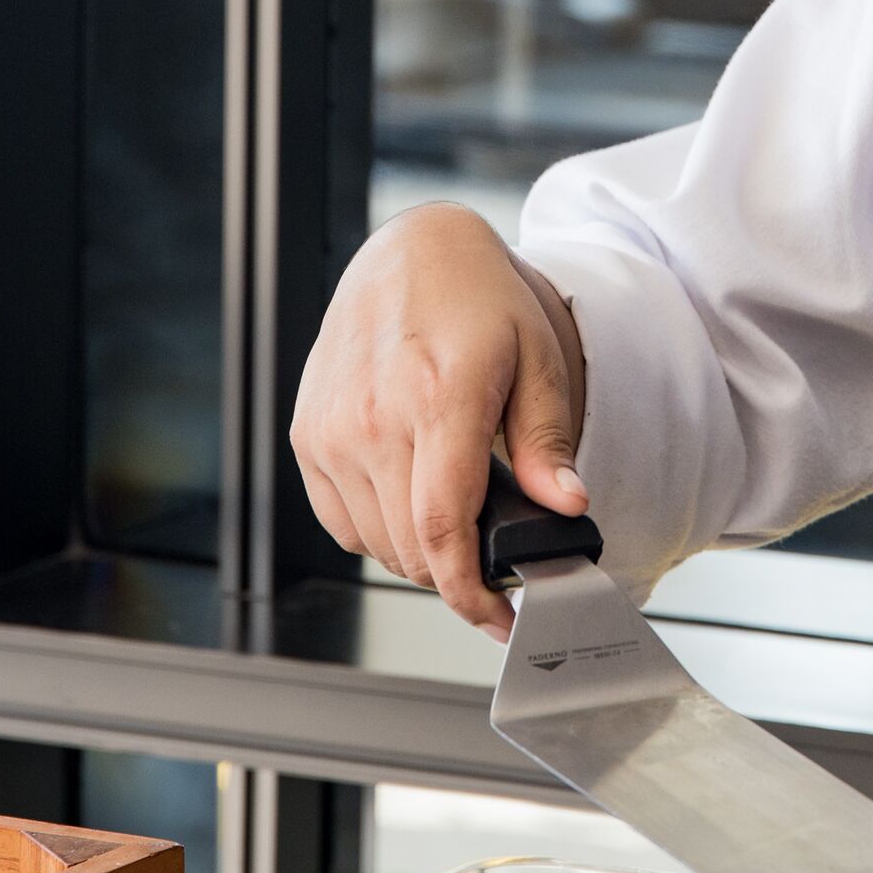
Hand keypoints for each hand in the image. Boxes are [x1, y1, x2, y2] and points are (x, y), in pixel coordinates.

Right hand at [292, 204, 588, 635]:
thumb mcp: (539, 362)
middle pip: (409, 548)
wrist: (412, 252)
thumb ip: (548, 442)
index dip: (470, 593)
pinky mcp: (306, 434)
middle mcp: (371, 416)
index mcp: (435, 397)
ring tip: (456, 521)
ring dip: (417, 555)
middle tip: (494, 567)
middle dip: (456, 576)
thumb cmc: (480, 302)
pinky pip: (340, 521)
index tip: (498, 619)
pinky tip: (410, 499)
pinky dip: (377, 531)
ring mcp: (330, 428)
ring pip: (374, 543)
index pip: (441, 529)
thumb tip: (566, 506)